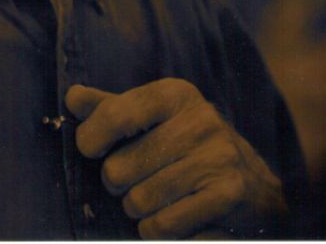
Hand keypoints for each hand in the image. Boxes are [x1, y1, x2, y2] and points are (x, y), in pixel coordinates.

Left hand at [65, 79, 285, 239]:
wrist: (253, 186)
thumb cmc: (186, 147)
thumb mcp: (152, 118)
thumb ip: (111, 108)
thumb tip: (72, 97)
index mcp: (176, 95)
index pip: (118, 113)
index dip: (92, 137)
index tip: (90, 149)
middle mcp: (200, 121)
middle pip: (120, 168)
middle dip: (117, 183)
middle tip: (133, 181)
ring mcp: (217, 158)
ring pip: (139, 202)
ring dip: (137, 211)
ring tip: (153, 199)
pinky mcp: (227, 196)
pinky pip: (164, 226)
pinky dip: (156, 231)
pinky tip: (170, 219)